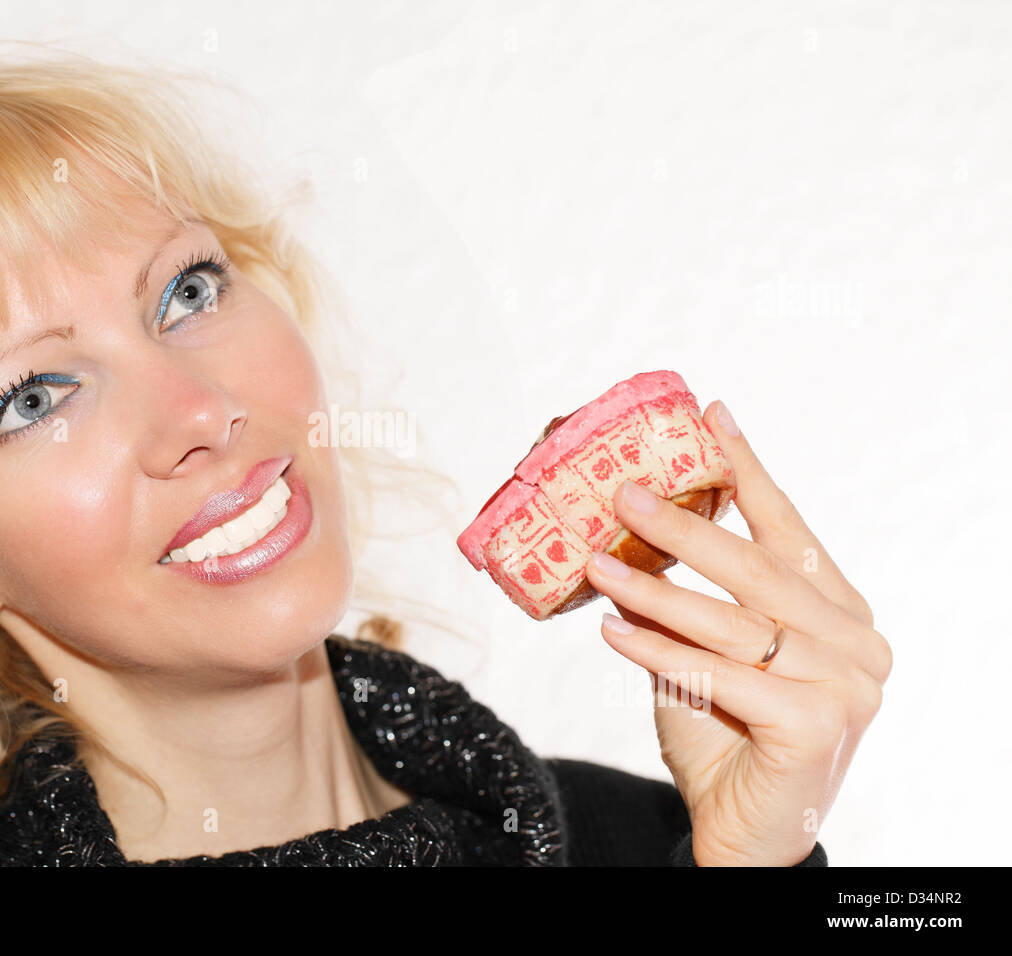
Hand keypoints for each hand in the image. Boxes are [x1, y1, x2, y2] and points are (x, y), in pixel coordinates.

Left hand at [583, 400, 890, 865]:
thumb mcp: (704, 652)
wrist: (744, 832)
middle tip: (623, 492)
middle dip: (683, 524)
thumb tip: (627, 531)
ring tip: (596, 563)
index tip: (711, 416)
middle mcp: (857, 641)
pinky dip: (661, 652)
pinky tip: (612, 632)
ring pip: (731, 620)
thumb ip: (687, 598)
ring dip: (653, 590)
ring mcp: (847, 683)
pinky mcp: (817, 723)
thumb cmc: (726, 737)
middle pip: (756, 568)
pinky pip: (722, 673)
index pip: (789, 530)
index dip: (748, 471)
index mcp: (840, 612)